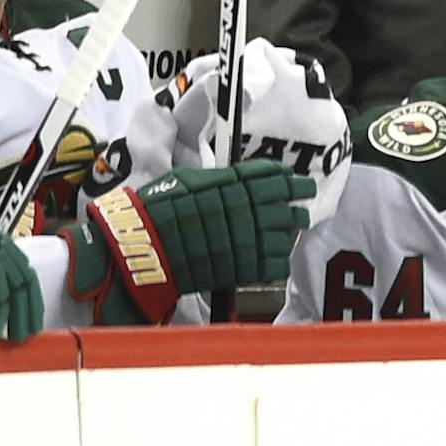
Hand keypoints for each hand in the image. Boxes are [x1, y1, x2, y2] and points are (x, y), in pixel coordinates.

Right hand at [62, 161, 314, 324]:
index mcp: (230, 183)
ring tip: (290, 230)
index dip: (289, 178)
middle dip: (298, 203)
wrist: (141, 249)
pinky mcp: (242, 268)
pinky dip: (278, 261)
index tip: (298, 181)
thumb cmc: (157, 210)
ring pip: (285, 234)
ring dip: (290, 232)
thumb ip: (219, 180)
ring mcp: (245, 239)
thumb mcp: (187, 181)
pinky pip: (275, 265)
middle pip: (286, 204)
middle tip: (303, 204)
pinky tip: (275, 257)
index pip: (272, 176)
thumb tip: (239, 177)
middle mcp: (243, 208)